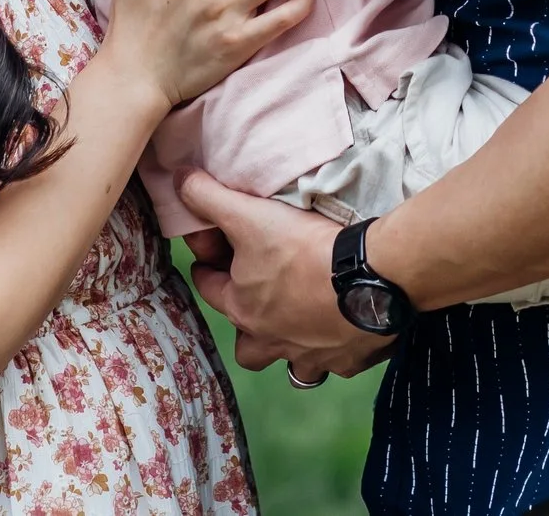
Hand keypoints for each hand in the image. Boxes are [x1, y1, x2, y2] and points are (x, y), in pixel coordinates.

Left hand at [179, 173, 395, 382]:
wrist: (370, 277)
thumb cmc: (302, 250)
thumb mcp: (248, 215)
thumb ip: (209, 197)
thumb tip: (177, 180)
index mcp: (243, 309)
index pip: (210, 290)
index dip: (207, 270)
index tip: (210, 259)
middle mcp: (271, 340)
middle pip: (248, 349)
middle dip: (248, 331)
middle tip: (259, 305)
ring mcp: (310, 356)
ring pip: (293, 367)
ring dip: (292, 349)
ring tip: (302, 327)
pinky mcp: (347, 360)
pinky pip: (336, 363)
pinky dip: (337, 350)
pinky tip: (346, 330)